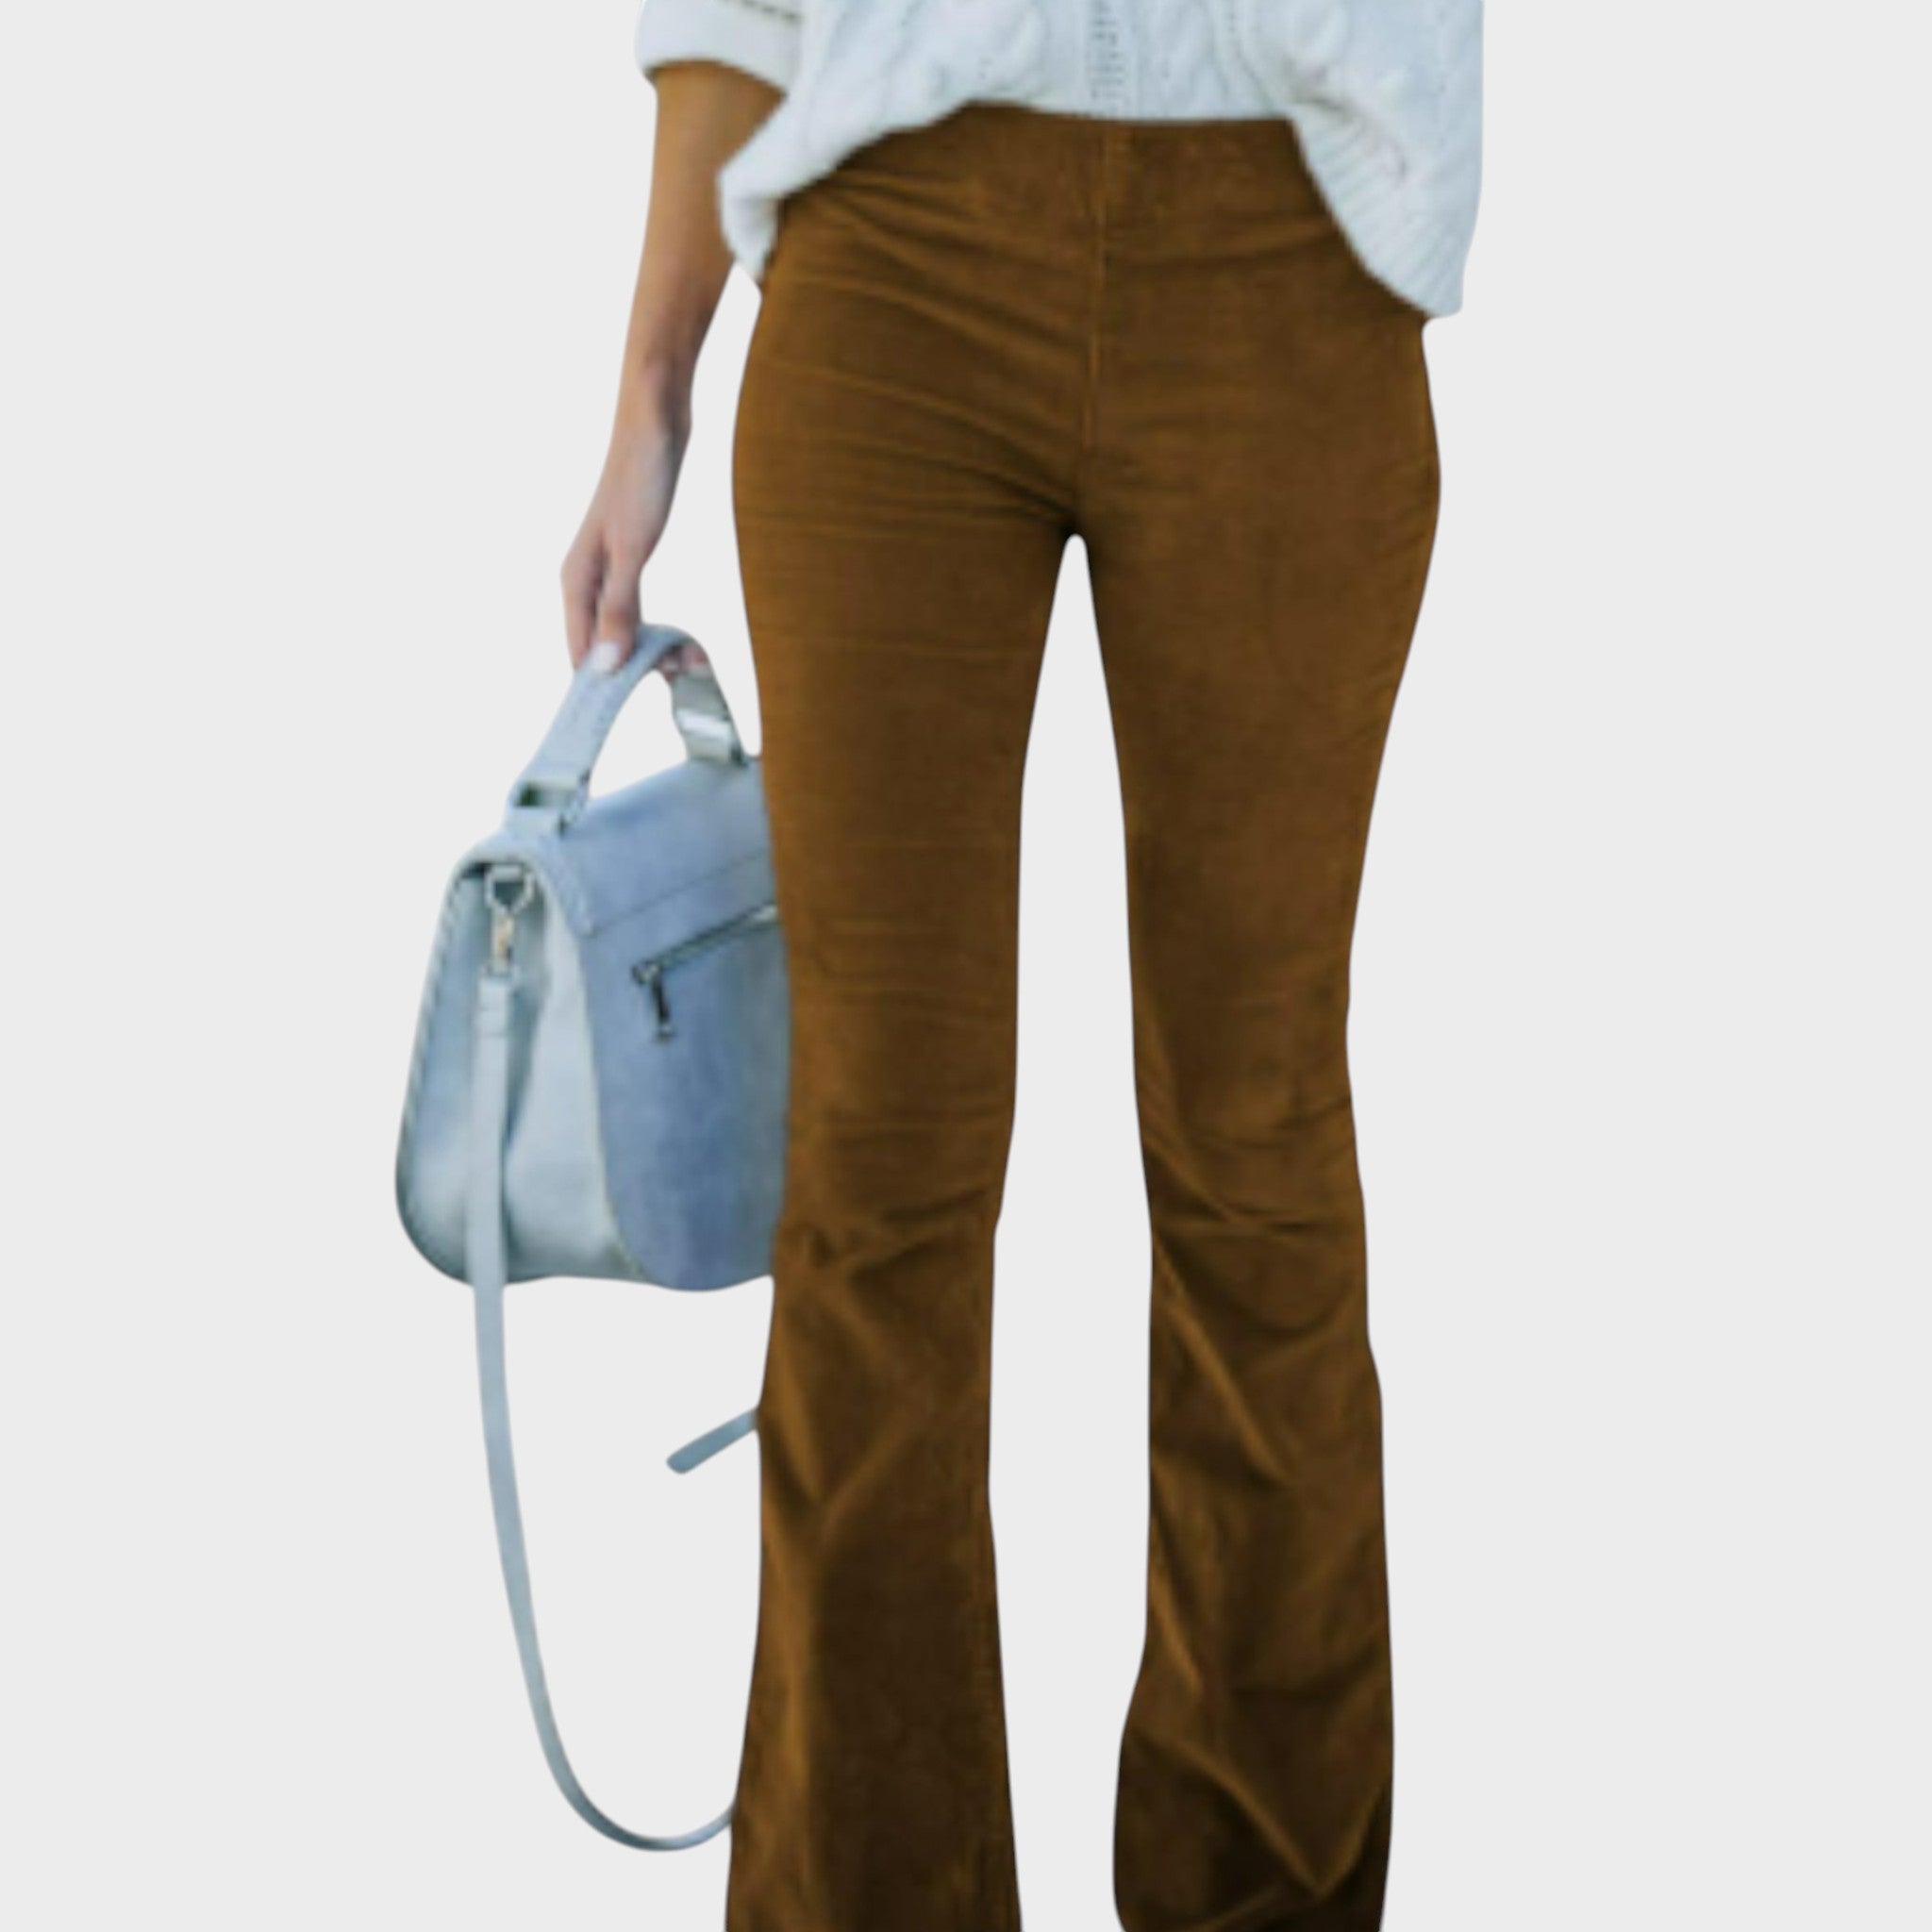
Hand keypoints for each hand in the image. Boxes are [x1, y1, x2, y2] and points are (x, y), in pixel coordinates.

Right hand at [561, 375, 706, 677]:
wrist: (656, 418)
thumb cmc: (642, 477)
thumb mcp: (634, 549)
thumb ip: (621, 609)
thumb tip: (606, 668)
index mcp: (577, 583)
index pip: (580, 657)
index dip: (603, 691)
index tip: (631, 717)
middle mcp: (586, 582)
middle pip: (605, 649)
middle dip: (640, 673)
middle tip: (687, 682)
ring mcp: (609, 572)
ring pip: (626, 632)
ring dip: (657, 654)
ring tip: (696, 666)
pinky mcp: (631, 561)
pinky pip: (640, 612)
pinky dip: (661, 631)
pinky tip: (685, 646)